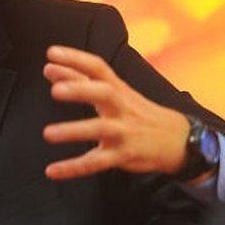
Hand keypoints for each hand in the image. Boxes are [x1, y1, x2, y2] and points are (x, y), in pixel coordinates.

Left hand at [42, 45, 189, 179]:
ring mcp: (123, 131)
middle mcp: (121, 107)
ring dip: (73, 131)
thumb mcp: (115, 92)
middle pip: (104, 93)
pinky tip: (52, 171)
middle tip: (56, 90)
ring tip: (48, 133)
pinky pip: (96, 163)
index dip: (76, 58)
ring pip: (100, 129)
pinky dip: (73, 168)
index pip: (98, 67)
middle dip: (80, 90)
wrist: (177, 139)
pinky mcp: (123, 155)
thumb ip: (80, 80)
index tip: (52, 53)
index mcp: (118, 88)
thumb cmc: (137, 111)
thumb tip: (49, 68)